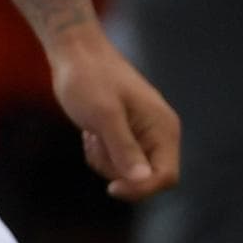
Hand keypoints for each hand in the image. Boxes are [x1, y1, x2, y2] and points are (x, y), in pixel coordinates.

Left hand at [50, 34, 179, 200]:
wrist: (75, 53)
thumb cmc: (89, 79)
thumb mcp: (104, 116)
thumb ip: (125, 149)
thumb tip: (143, 180)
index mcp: (163, 127)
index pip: (167, 176)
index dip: (142, 189)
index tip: (111, 188)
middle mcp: (160, 133)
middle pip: (147, 178)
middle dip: (117, 170)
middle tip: (97, 144)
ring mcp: (144, 134)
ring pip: (129, 172)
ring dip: (105, 161)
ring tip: (92, 134)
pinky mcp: (128, 134)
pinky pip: (118, 161)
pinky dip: (101, 153)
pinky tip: (91, 132)